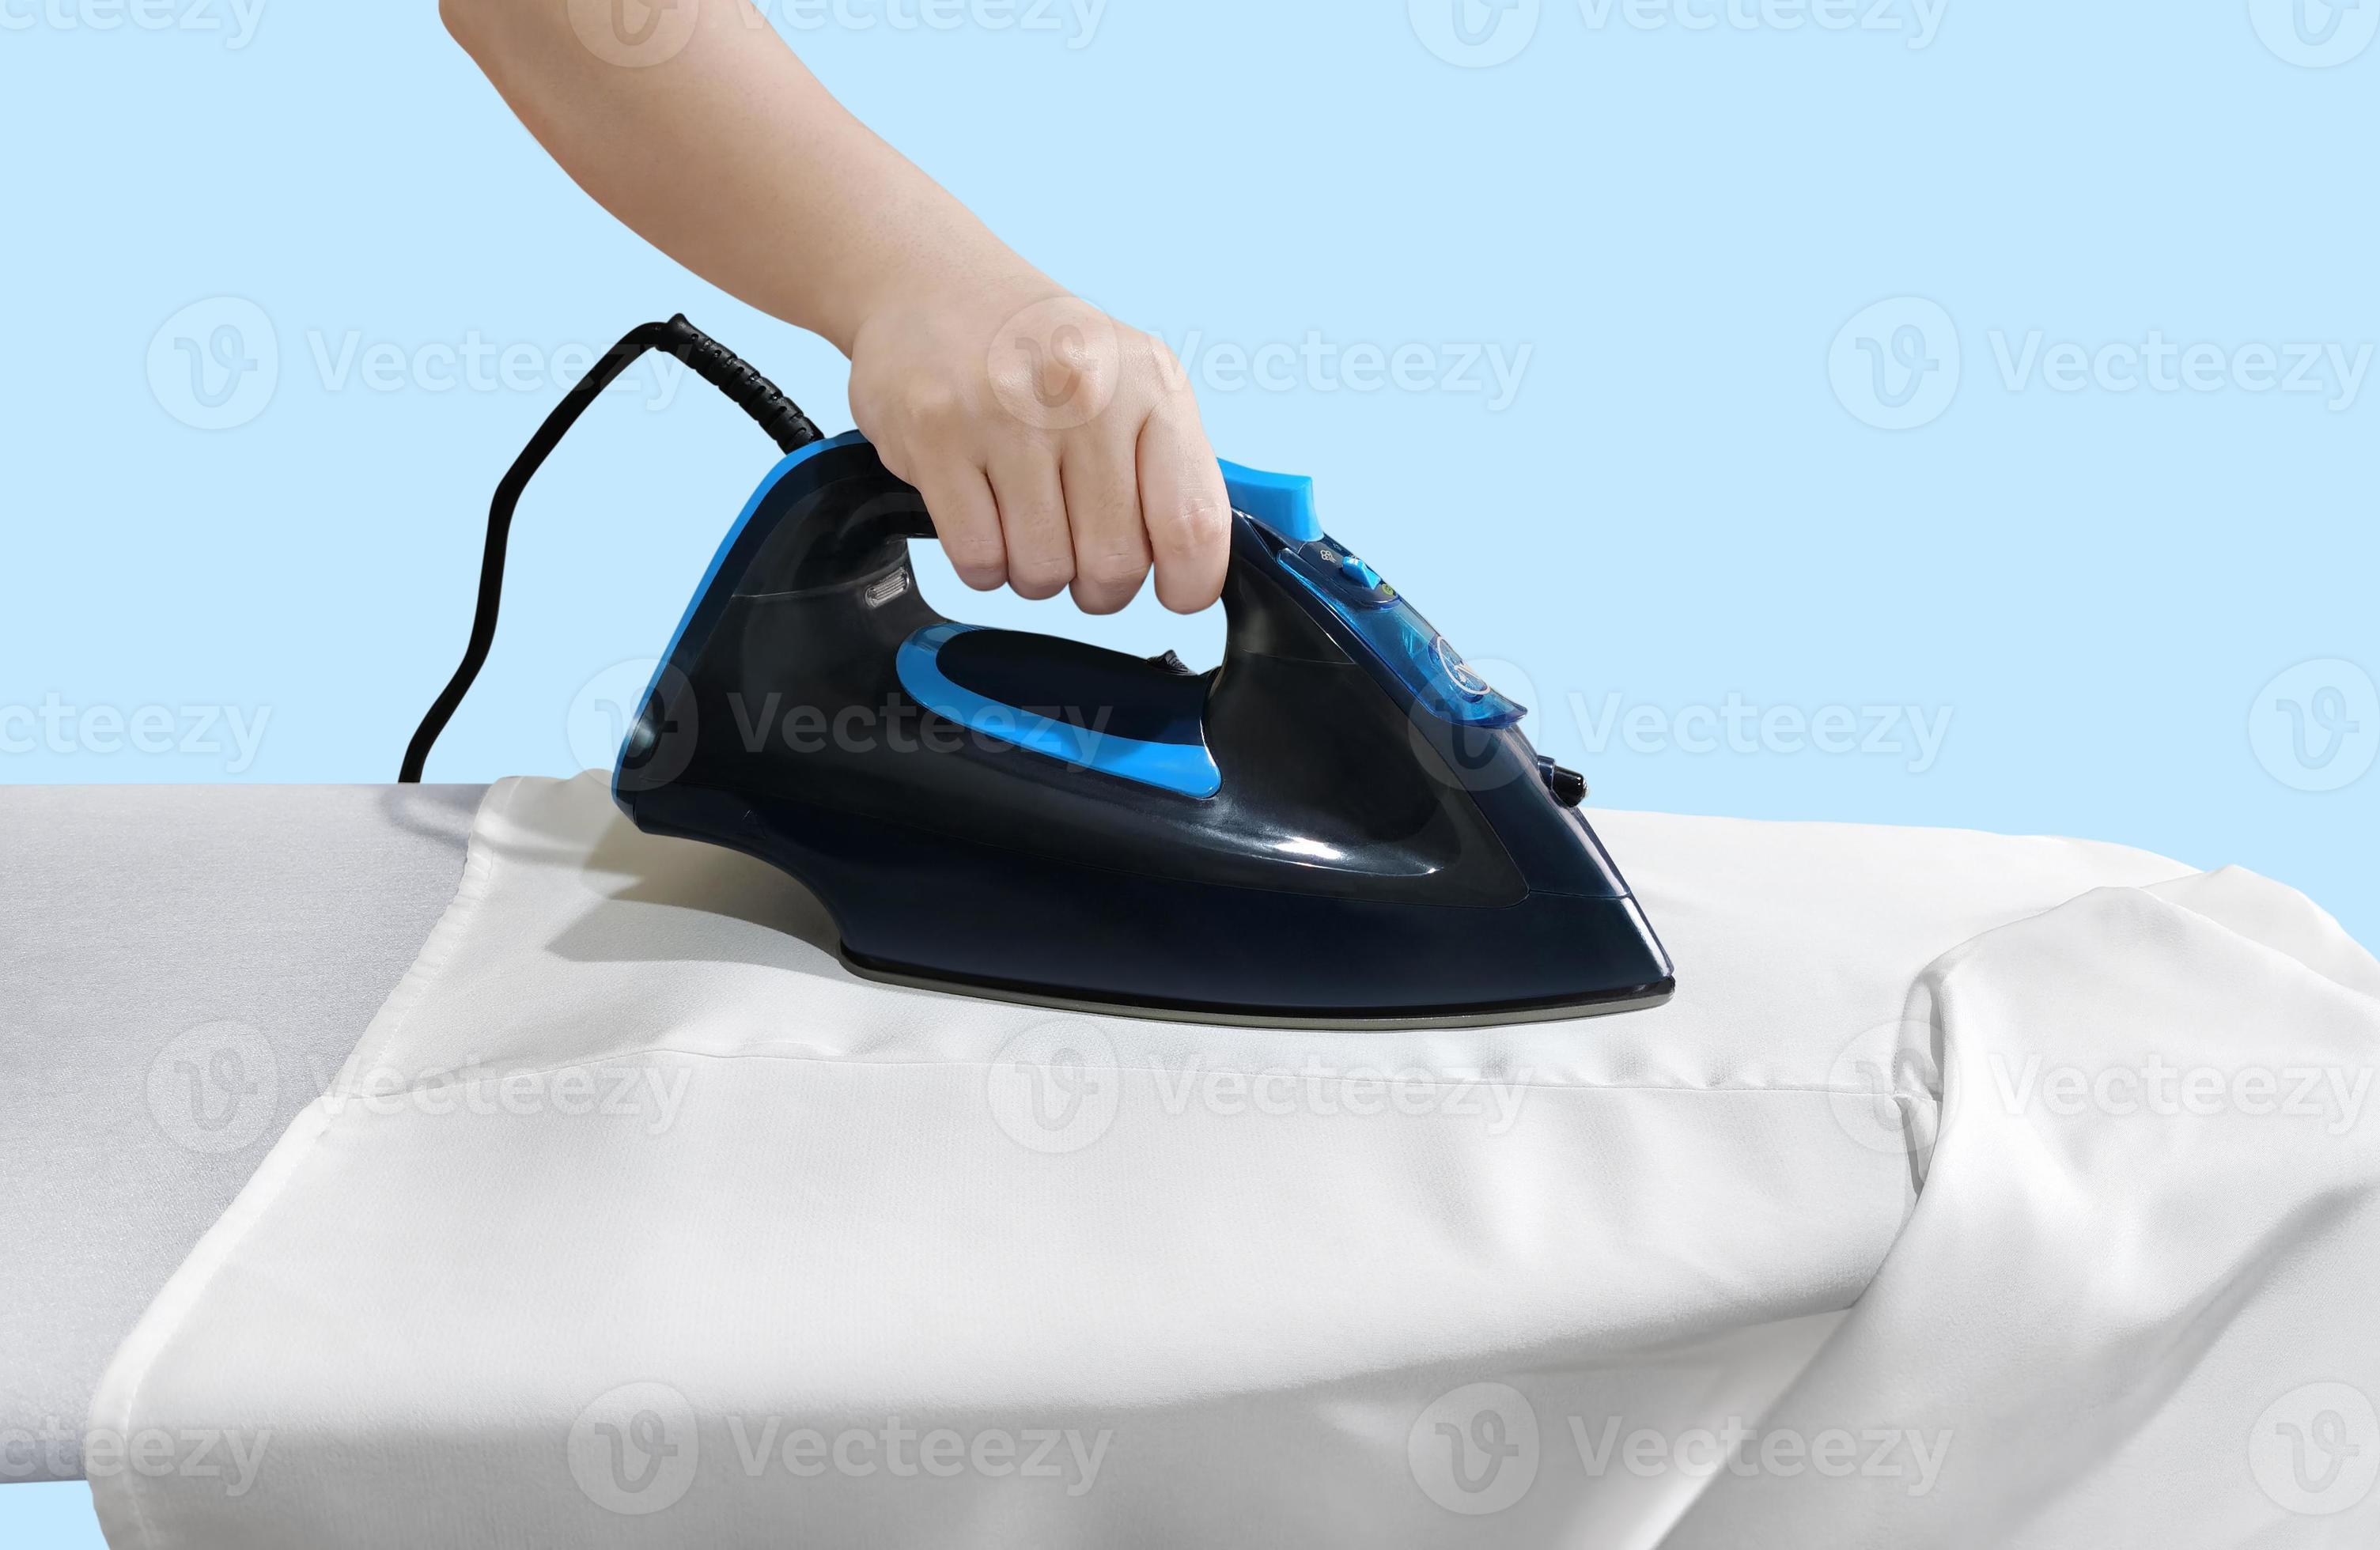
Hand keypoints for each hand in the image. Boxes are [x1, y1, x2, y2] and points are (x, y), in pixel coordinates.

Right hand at [846, 275, 1231, 614]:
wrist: (932, 282)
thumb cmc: (1041, 350)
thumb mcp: (1132, 382)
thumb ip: (1170, 468)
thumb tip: (1195, 568)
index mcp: (1151, 386)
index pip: (1192, 524)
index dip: (1188, 584)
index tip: (1173, 592)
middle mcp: (1086, 395)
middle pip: (1114, 566)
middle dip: (1096, 584)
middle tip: (1078, 550)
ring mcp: (1007, 414)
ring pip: (1043, 572)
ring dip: (1033, 572)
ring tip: (1024, 520)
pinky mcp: (936, 435)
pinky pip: (978, 559)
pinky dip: (982, 563)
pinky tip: (983, 516)